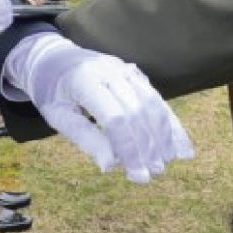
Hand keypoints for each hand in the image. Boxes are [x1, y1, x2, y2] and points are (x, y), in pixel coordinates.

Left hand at [3, 34, 193, 183]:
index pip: (115, 118)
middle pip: (137, 111)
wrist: (52, 58)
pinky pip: (156, 98)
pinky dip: (170, 123)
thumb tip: (112, 166)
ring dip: (164, 136)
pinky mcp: (134, 74)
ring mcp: (124, 69)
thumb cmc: (51, 92)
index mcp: (85, 80)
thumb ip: (85, 138)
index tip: (137, 174)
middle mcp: (109, 71)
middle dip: (148, 146)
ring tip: (166, 163)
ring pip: (152, 103)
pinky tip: (181, 146)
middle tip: (154, 174)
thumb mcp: (58, 117)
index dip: (129, 148)